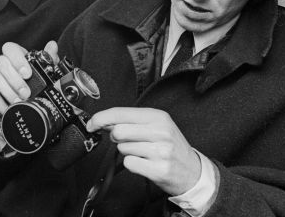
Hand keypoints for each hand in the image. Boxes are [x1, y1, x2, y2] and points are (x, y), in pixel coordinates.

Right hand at [0, 41, 58, 114]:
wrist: (19, 103)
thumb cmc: (32, 83)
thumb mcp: (43, 72)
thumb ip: (48, 58)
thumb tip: (52, 45)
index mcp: (14, 55)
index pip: (10, 48)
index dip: (17, 60)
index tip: (27, 74)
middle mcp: (1, 62)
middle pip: (2, 63)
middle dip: (14, 79)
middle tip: (26, 93)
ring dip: (7, 90)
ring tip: (19, 102)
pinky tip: (8, 108)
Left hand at [86, 107, 200, 195]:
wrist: (193, 171)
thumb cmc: (170, 146)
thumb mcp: (156, 126)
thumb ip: (130, 121)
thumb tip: (102, 121)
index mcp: (158, 116)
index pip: (121, 113)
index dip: (101, 118)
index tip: (92, 123)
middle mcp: (161, 131)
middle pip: (118, 131)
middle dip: (117, 138)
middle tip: (129, 141)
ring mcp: (161, 151)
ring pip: (123, 148)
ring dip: (127, 152)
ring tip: (143, 153)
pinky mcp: (158, 169)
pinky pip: (129, 163)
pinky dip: (132, 164)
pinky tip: (144, 163)